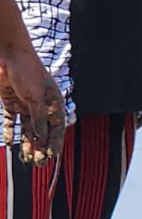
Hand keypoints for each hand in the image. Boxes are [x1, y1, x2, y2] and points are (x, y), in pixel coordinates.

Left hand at [0, 47, 65, 164]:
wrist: (8, 54)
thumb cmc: (27, 71)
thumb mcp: (35, 96)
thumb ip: (38, 118)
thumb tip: (41, 138)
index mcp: (53, 103)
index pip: (56, 128)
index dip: (54, 144)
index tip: (50, 158)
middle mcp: (41, 106)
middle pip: (43, 131)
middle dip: (41, 148)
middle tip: (38, 164)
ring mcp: (26, 105)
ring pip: (28, 130)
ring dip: (27, 144)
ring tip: (25, 159)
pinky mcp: (11, 102)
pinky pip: (12, 121)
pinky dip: (11, 132)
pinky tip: (10, 143)